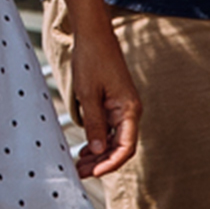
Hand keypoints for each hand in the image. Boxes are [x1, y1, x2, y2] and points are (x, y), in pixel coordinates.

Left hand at [61, 15, 142, 177]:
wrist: (93, 35)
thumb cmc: (91, 60)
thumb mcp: (88, 94)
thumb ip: (94, 124)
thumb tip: (98, 151)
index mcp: (129, 110)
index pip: (126, 147)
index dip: (111, 163)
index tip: (94, 173)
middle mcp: (130, 111)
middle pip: (120, 147)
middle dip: (101, 162)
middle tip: (79, 173)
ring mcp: (123, 109)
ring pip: (114, 140)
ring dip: (98, 154)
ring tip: (79, 165)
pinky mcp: (115, 105)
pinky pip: (110, 129)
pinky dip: (98, 141)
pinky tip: (85, 150)